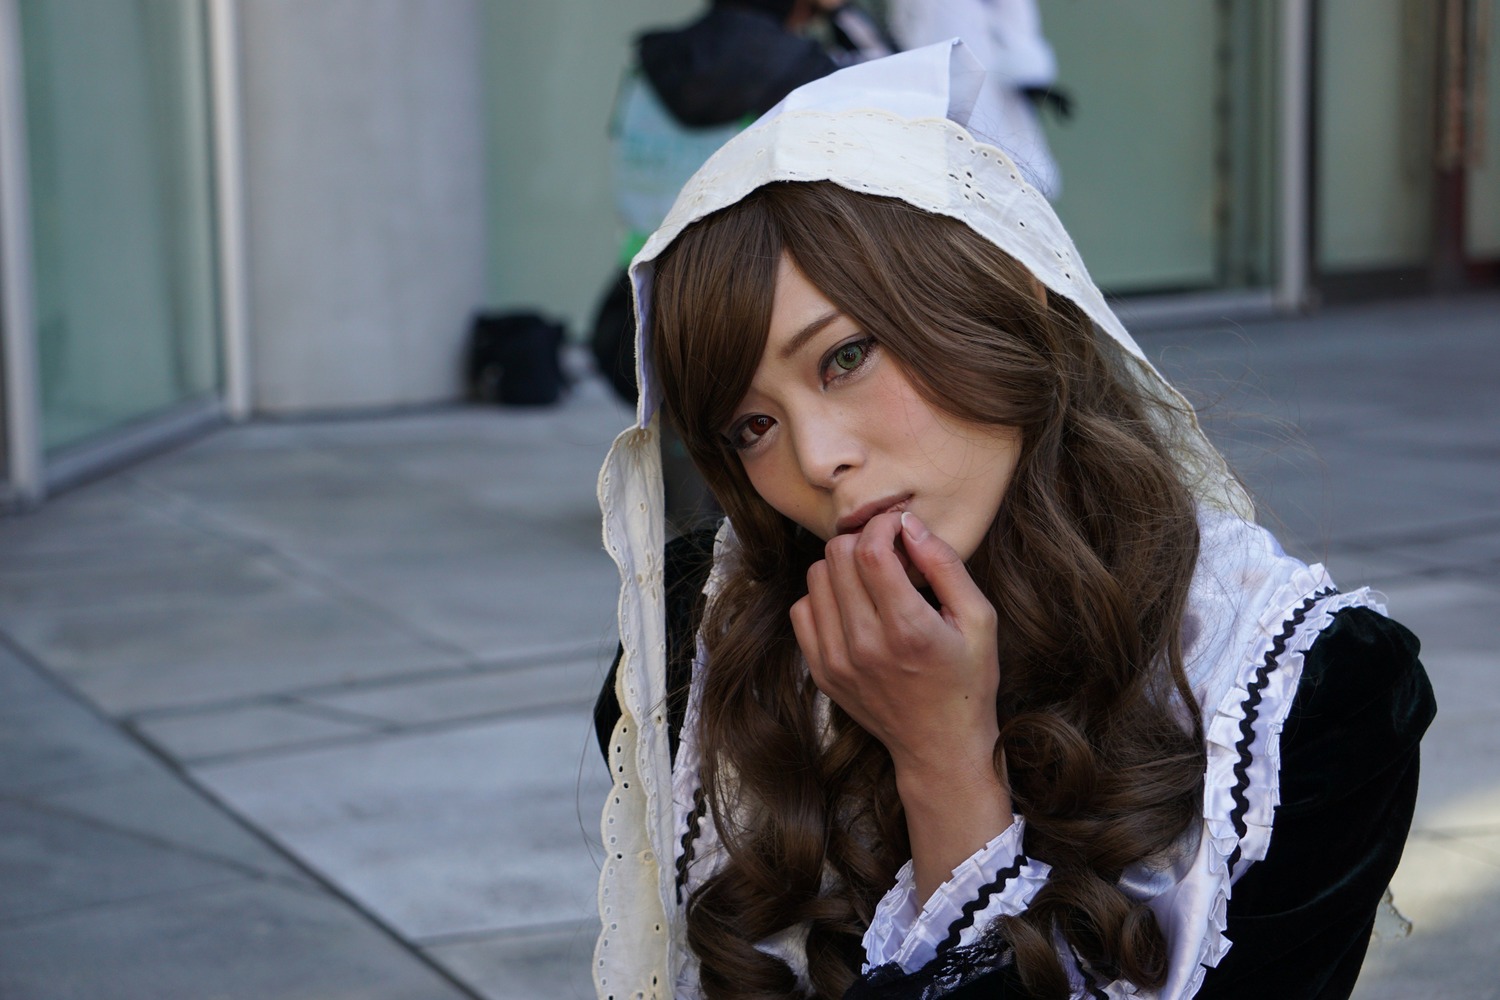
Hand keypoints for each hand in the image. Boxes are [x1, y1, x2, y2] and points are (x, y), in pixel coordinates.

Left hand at [790, 511, 1000, 778]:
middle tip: (888, 554)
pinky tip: (853, 607)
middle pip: (837, 558)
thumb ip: (945, 566)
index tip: (898, 528)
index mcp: (907, 629)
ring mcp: (837, 661)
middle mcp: (865, 645)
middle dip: (863, 541)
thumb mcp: (979, 620)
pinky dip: (825, 598)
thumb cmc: (967, 680)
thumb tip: (909, 524)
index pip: (870, 551)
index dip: (881, 526)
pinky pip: (802, 611)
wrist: (940, 746)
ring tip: (872, 581)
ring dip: (843, 568)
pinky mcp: (821, 672)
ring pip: (816, 578)